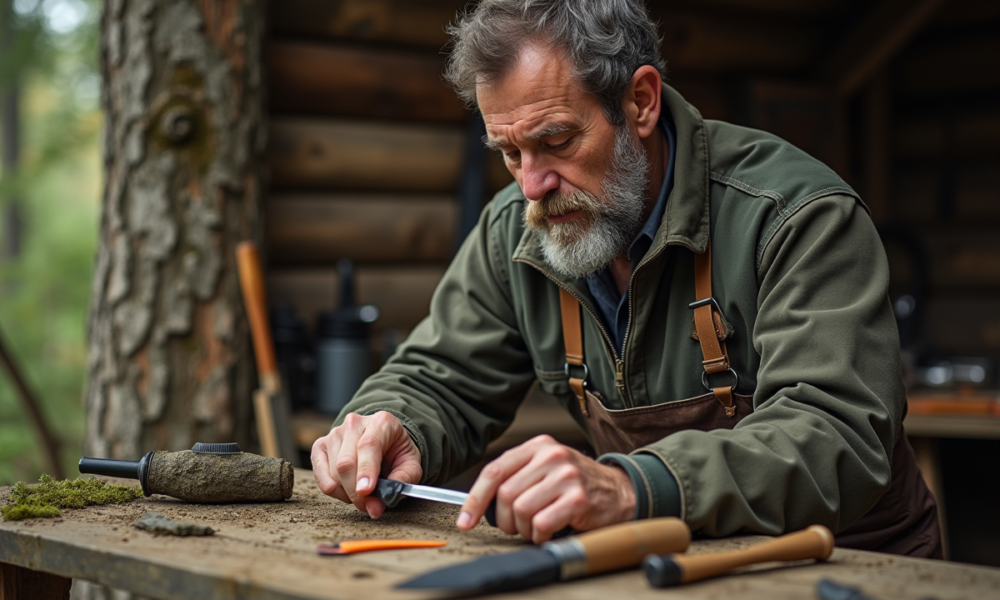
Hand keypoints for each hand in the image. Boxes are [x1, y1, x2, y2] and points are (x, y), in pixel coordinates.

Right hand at [311, 411, 421, 518]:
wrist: (385, 440)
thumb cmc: (397, 453)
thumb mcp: (410, 465)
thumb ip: (399, 483)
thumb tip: (375, 506)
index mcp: (381, 422)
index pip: (369, 445)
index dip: (366, 470)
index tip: (366, 492)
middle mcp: (354, 423)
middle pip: (346, 462)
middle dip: (355, 491)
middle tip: (368, 506)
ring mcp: (335, 433)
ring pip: (333, 471)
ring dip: (347, 493)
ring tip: (363, 493)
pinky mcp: (320, 445)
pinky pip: (320, 476)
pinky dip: (334, 490)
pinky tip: (348, 490)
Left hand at [456, 435, 634, 543]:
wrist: (620, 491)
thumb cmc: (576, 484)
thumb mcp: (547, 468)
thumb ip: (517, 476)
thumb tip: (480, 503)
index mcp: (538, 446)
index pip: (494, 471)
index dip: (475, 499)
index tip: (465, 520)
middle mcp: (551, 456)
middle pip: (505, 494)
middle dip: (505, 520)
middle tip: (516, 526)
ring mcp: (566, 476)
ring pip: (521, 511)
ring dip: (524, 529)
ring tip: (537, 527)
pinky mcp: (578, 498)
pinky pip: (541, 524)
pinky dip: (540, 535)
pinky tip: (550, 532)